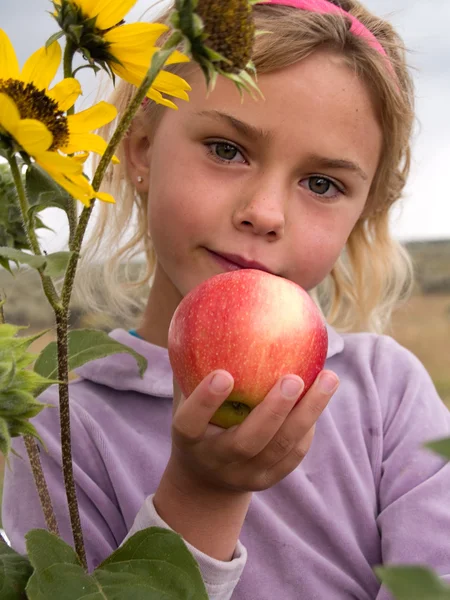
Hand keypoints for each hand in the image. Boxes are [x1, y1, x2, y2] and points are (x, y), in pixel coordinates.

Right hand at [169, 369, 338, 492]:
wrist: (205, 479)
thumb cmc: (197, 422)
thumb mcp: (186, 400)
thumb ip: (194, 366)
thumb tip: (205, 312)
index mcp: (189, 440)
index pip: (190, 423)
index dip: (205, 401)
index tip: (224, 374)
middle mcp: (217, 461)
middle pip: (247, 442)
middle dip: (273, 411)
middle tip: (293, 379)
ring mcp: (245, 475)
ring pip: (281, 448)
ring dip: (308, 412)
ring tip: (329, 378)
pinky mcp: (269, 479)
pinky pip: (294, 453)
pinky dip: (308, 424)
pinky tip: (320, 395)